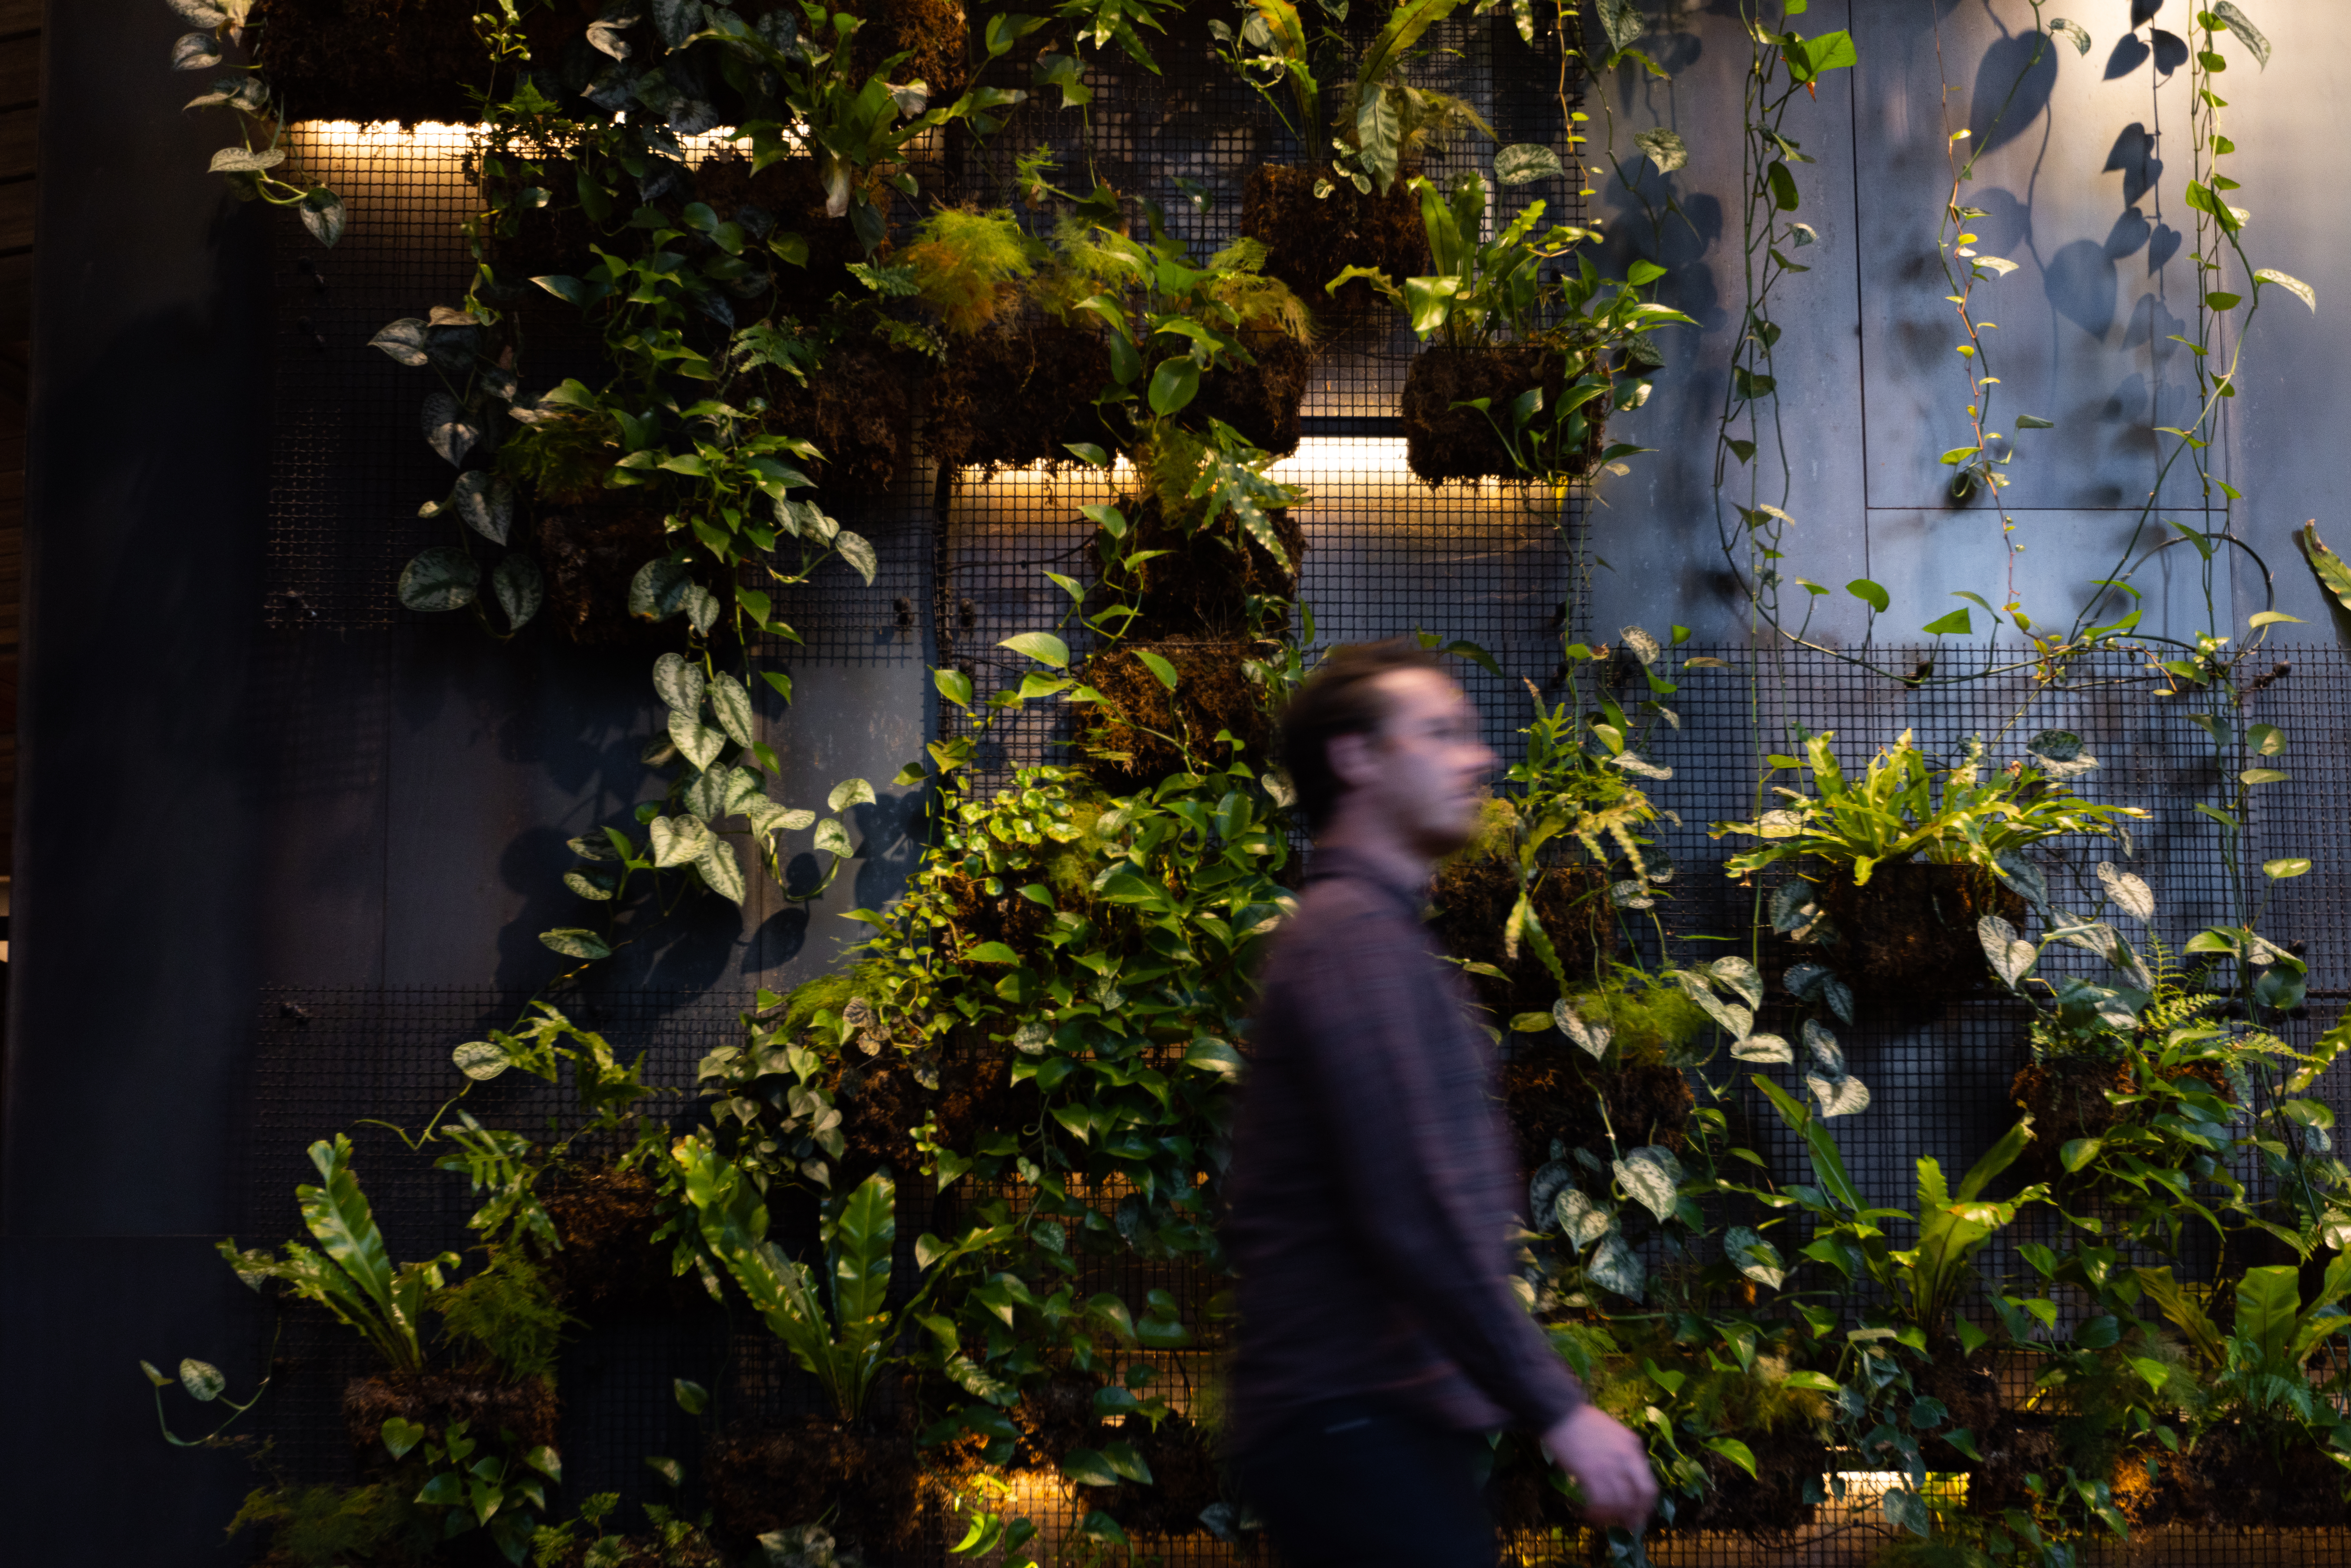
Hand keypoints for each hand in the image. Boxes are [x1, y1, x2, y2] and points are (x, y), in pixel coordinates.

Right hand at [1542, 1404, 1657, 1529]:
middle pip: (1640, 1496)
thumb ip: (1625, 1452)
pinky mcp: (1590, 1472)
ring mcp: (1609, 1466)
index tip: (1639, 1514)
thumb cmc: (1583, 1421)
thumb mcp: (1615, 1432)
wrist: (1561, 1413)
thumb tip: (1627, 1476)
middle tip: (1627, 1526)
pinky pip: (1600, 1502)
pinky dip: (1597, 1513)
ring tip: (1604, 1521)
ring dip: (1613, 1516)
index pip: (1649, 1484)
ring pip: (1620, 1502)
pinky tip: (1589, 1515)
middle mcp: (1626, 1458)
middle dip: (1636, 1515)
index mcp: (1633, 1447)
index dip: (1646, 1505)